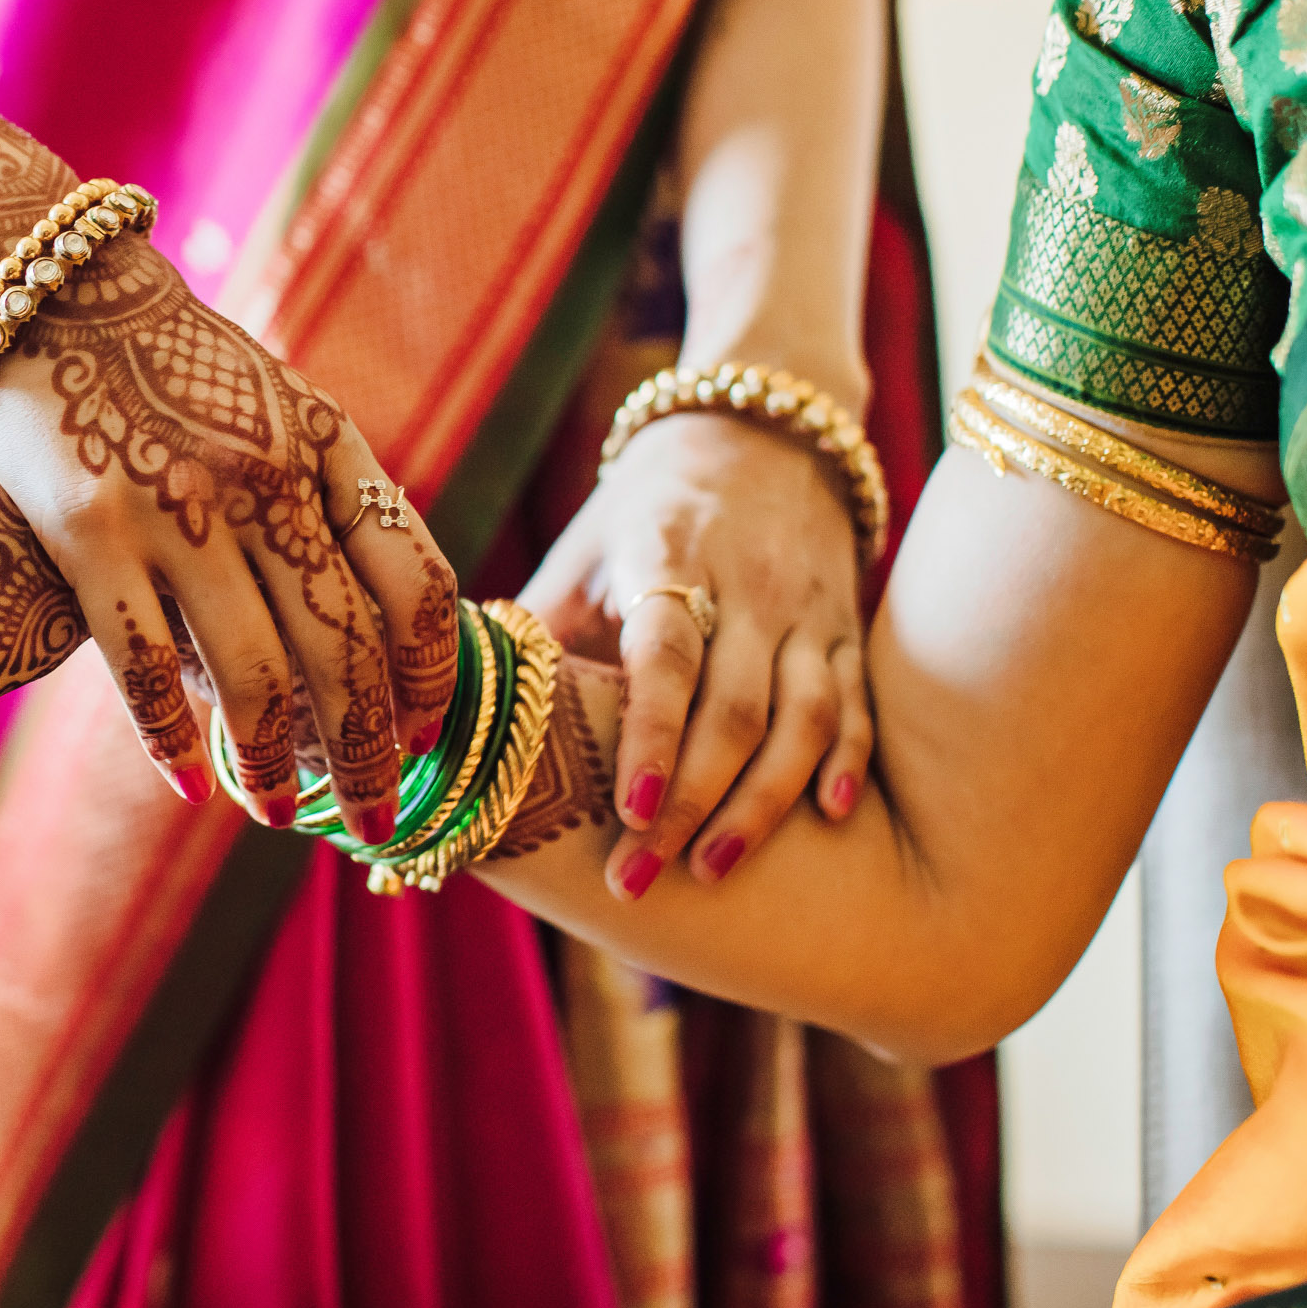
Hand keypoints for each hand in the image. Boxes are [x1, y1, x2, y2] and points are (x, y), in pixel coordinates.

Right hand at [0, 42, 453, 836]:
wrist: (37, 291)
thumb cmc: (163, 362)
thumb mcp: (272, 402)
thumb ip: (326, 496)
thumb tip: (375, 621)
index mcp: (324, 446)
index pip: (413, 579)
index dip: (429, 672)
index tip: (423, 733)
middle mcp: (265, 480)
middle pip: (345, 650)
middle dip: (370, 755)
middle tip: (379, 823)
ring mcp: (177, 508)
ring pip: (254, 676)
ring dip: (276, 766)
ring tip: (280, 815)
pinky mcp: (89, 533)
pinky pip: (147, 668)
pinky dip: (173, 740)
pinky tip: (189, 783)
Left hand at [519, 411, 871, 897]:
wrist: (761, 427)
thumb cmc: (644, 511)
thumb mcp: (582, 551)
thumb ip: (534, 632)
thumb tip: (447, 718)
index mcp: (667, 556)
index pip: (666, 657)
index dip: (650, 737)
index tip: (625, 813)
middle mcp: (749, 583)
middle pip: (735, 708)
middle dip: (691, 803)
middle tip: (640, 880)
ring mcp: (808, 607)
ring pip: (807, 717)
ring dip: (765, 803)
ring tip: (712, 870)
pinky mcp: (848, 626)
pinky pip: (859, 704)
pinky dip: (848, 764)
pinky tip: (827, 821)